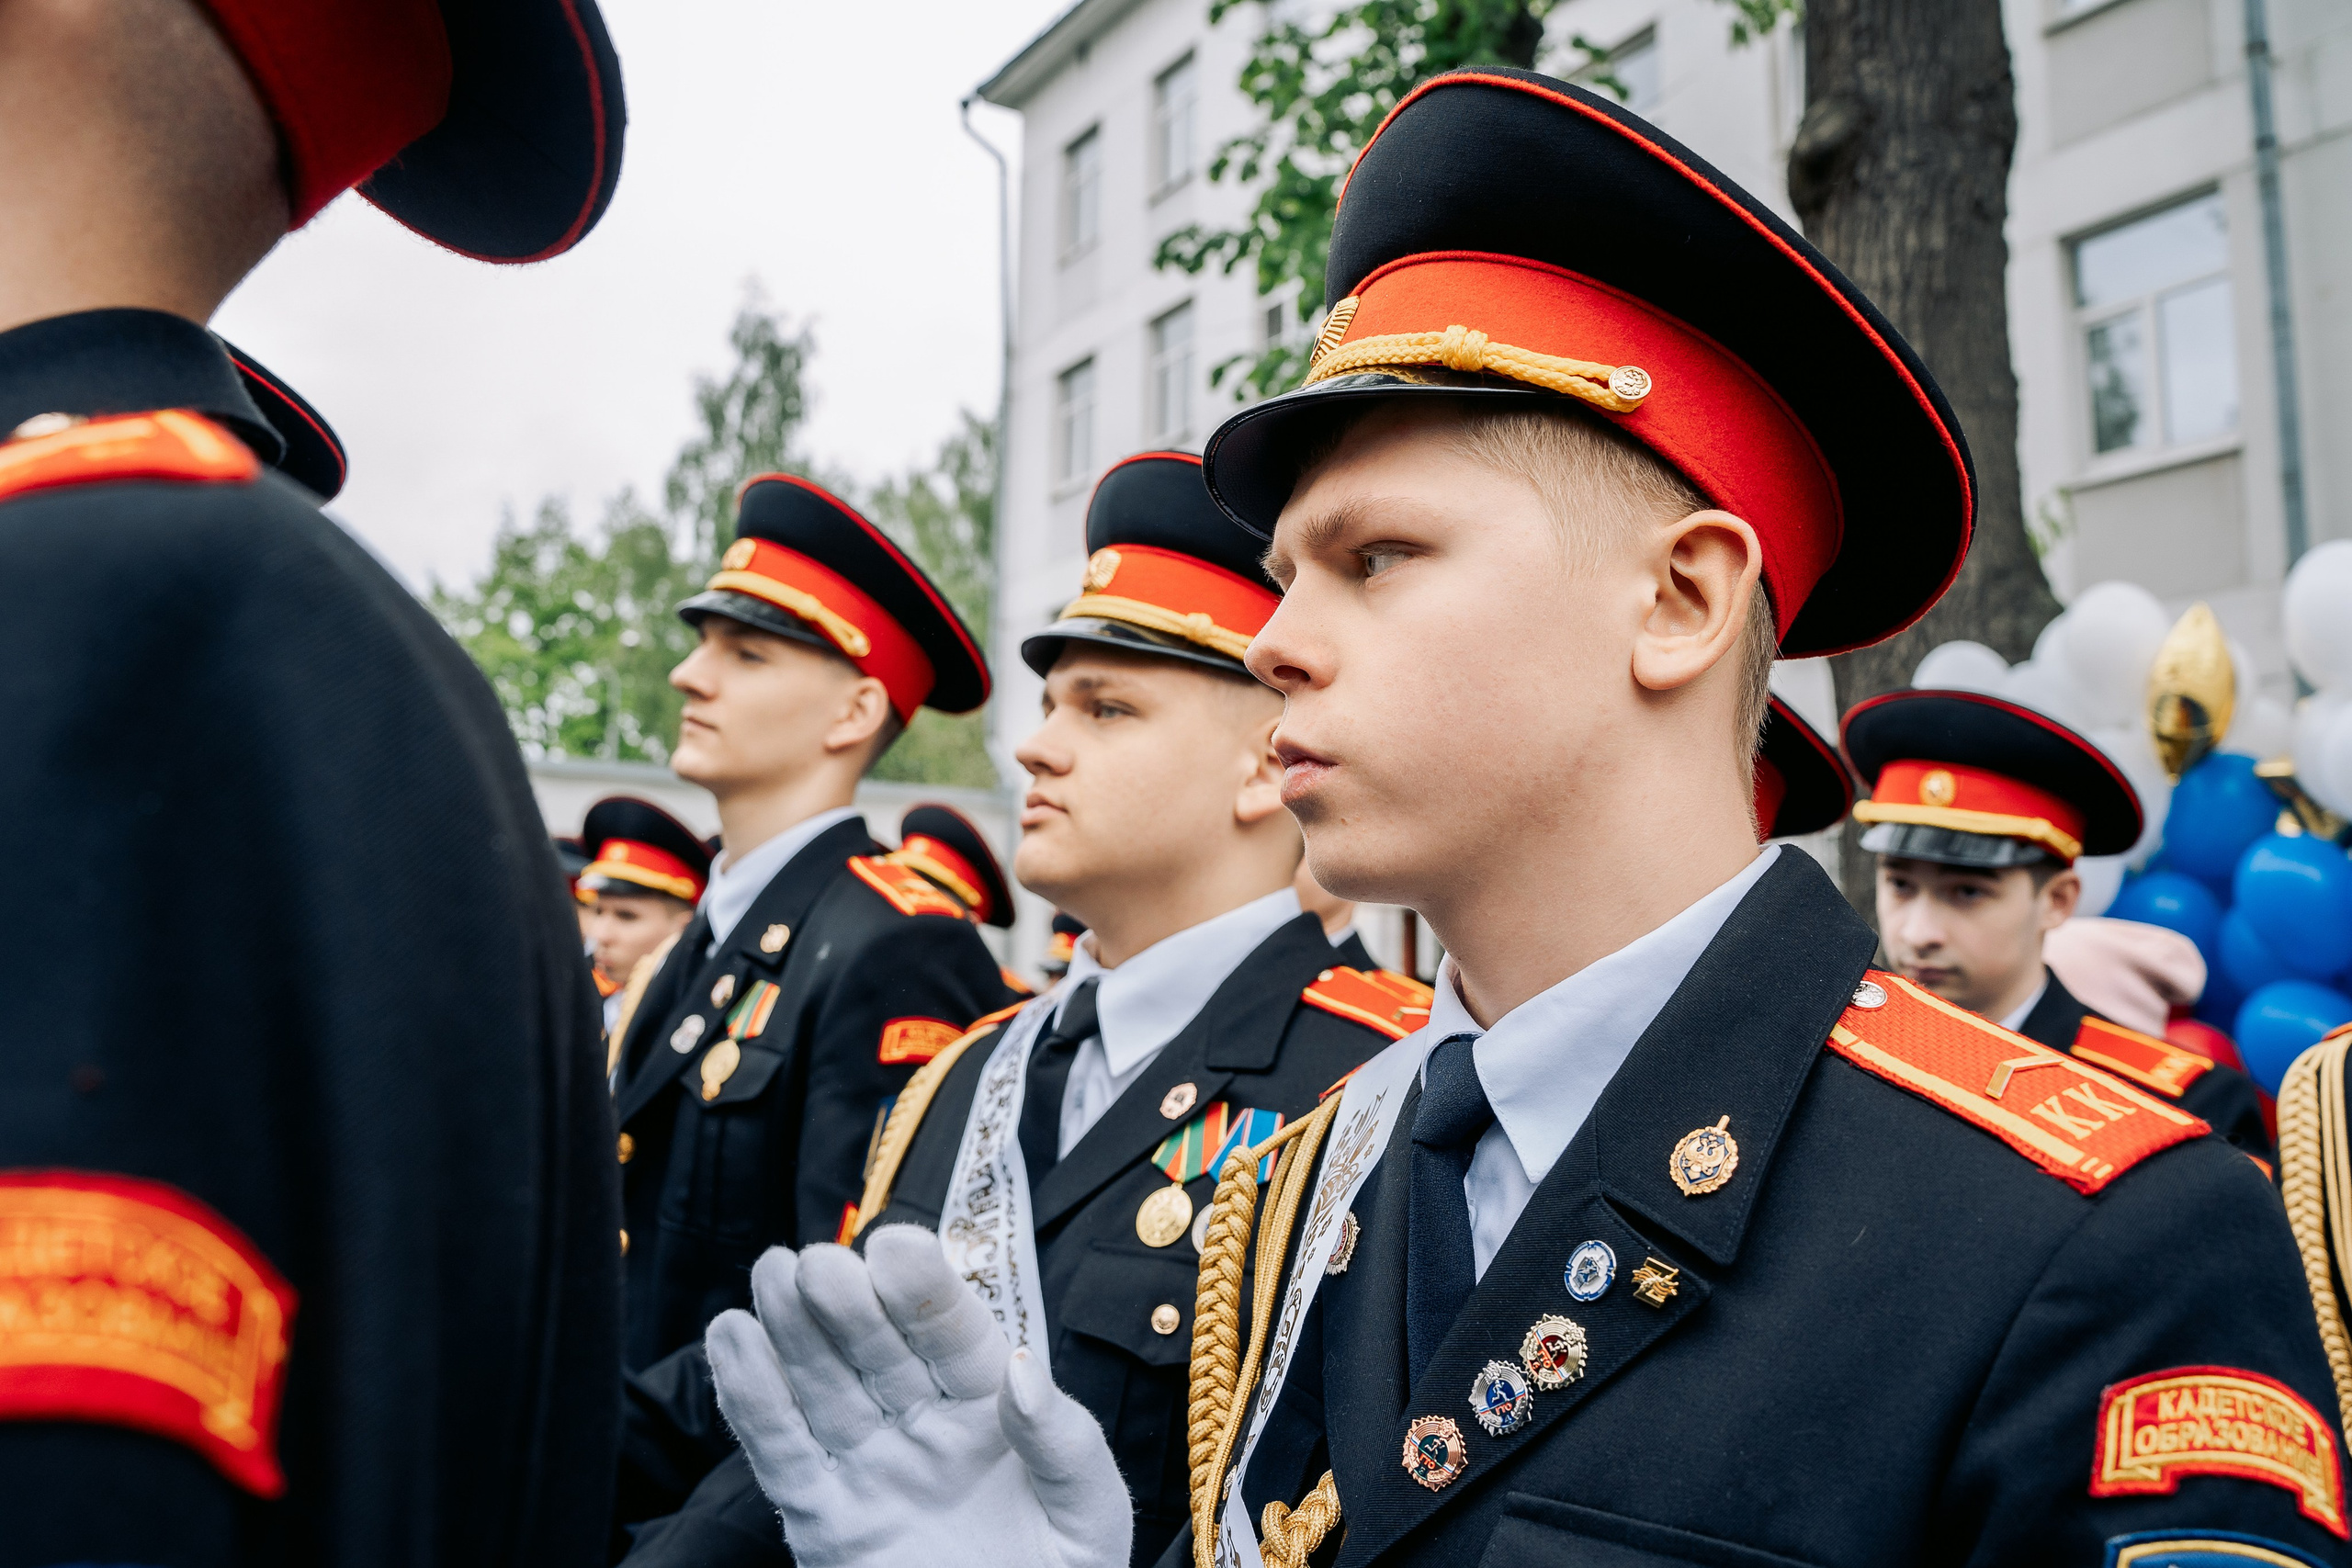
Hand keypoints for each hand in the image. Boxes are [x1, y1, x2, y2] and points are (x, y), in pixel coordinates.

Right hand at [706, 1224, 1133, 1567]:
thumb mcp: (1088, 1515)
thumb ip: (1064, 1443)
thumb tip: (1019, 1369)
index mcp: (994, 1413)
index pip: (957, 1339)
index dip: (927, 1293)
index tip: (898, 1247)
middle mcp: (926, 1429)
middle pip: (880, 1352)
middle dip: (850, 1305)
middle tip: (822, 1263)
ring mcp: (870, 1469)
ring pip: (823, 1388)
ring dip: (794, 1332)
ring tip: (772, 1272)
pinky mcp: (823, 1520)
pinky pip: (782, 1453)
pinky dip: (753, 1399)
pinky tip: (732, 1338)